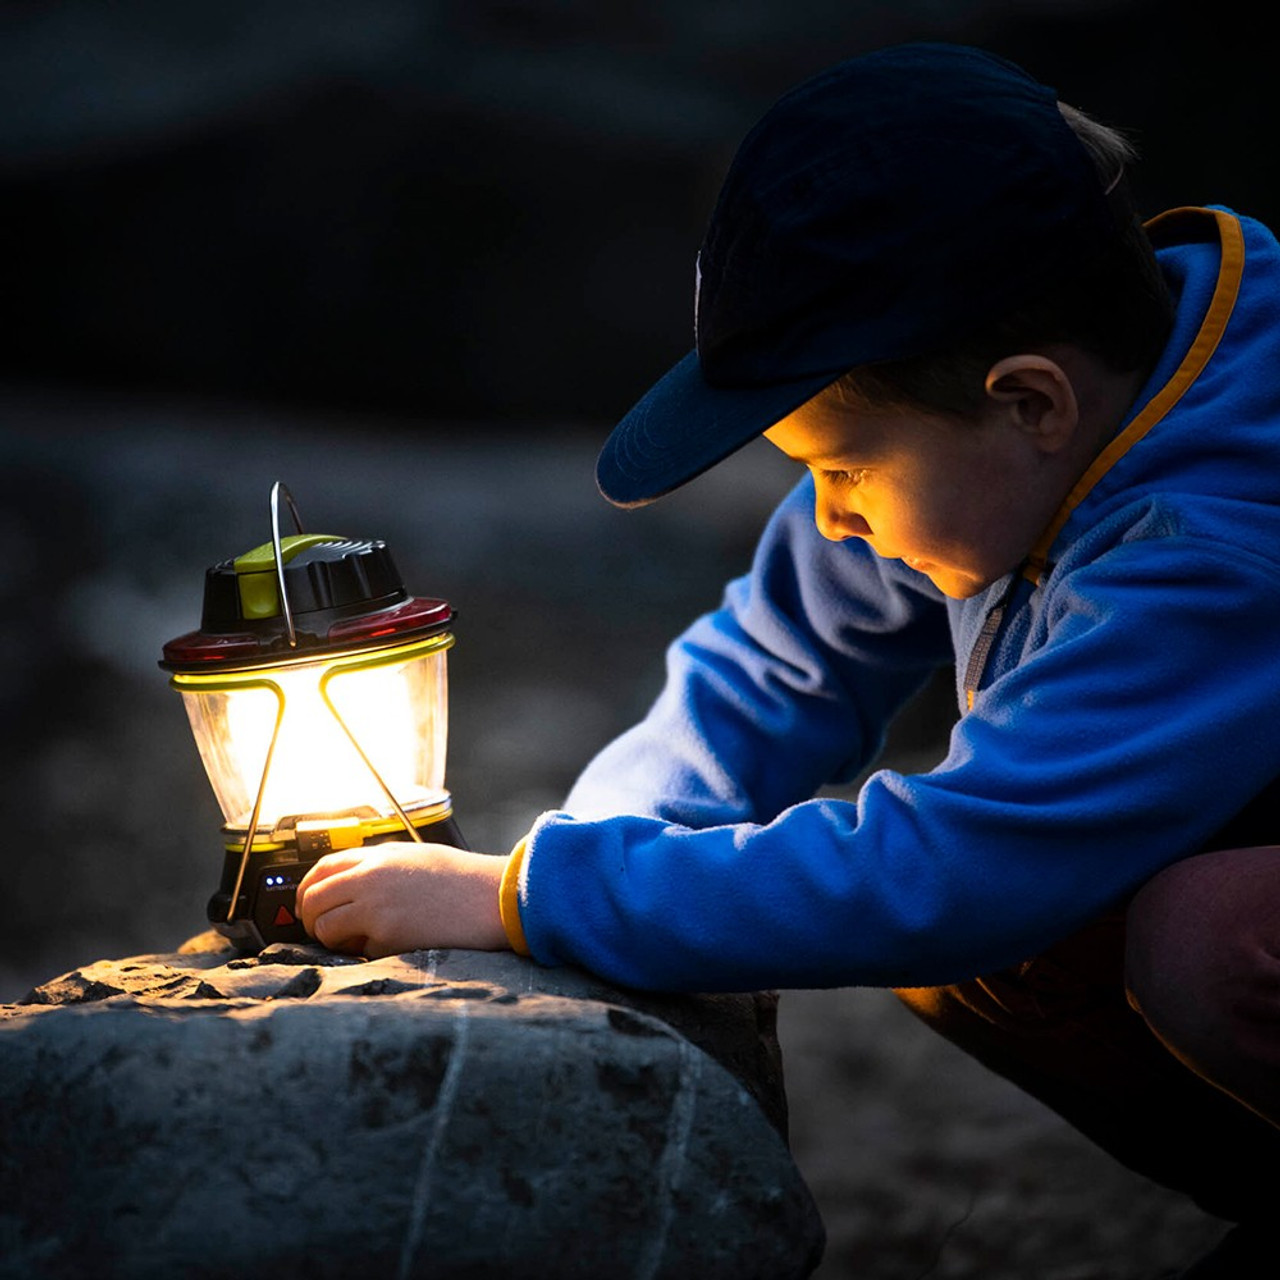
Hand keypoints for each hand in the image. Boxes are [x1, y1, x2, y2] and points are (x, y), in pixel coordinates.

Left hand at [294, 842, 509, 958]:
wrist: (493, 898)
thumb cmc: (463, 880)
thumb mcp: (416, 858)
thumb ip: (380, 868)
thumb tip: (350, 888)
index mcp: (379, 855)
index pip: (322, 868)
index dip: (308, 889)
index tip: (309, 903)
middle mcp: (371, 877)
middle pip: (314, 898)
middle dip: (311, 919)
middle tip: (322, 931)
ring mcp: (376, 906)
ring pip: (325, 927)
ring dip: (333, 939)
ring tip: (357, 942)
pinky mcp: (387, 935)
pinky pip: (359, 949)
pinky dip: (369, 952)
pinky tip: (394, 945)